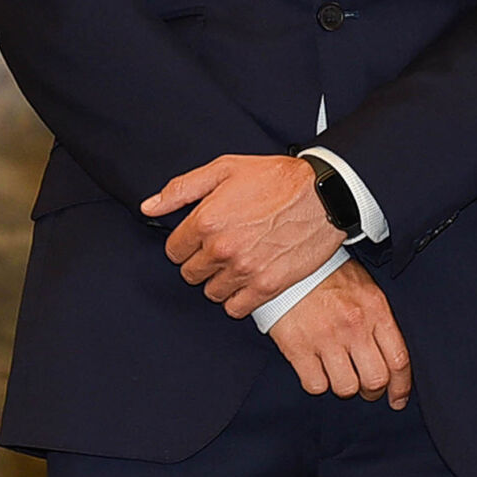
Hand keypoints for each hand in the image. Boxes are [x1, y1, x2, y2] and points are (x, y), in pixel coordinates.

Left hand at [142, 153, 341, 316]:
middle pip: (191, 274)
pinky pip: (236, 308)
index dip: (187, 243)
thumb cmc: (278, 178)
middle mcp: (222, 249)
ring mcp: (245, 270)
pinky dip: (239, 298)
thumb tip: (149, 207)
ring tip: (238, 263)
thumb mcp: (226, 169)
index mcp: (207, 220)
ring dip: (220, 280)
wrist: (327, 193)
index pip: (174, 251)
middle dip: (202, 262)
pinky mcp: (268, 285)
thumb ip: (182, 188)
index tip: (203, 238)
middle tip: (223, 248)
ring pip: (212, 292)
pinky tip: (248, 280)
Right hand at [265, 259, 411, 407]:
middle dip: (373, 391)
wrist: (290, 268)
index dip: (402, 386)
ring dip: (346, 387)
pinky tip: (318, 369)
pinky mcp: (297, 348)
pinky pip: (316, 385)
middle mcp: (354, 327)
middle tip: (367, 389)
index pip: (399, 359)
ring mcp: (325, 339)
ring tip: (341, 375)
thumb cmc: (331, 278)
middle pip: (375, 379)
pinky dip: (319, 383)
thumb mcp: (367, 290)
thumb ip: (381, 321)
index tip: (398, 399)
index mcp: (376, 310)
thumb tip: (393, 356)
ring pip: (346, 387)